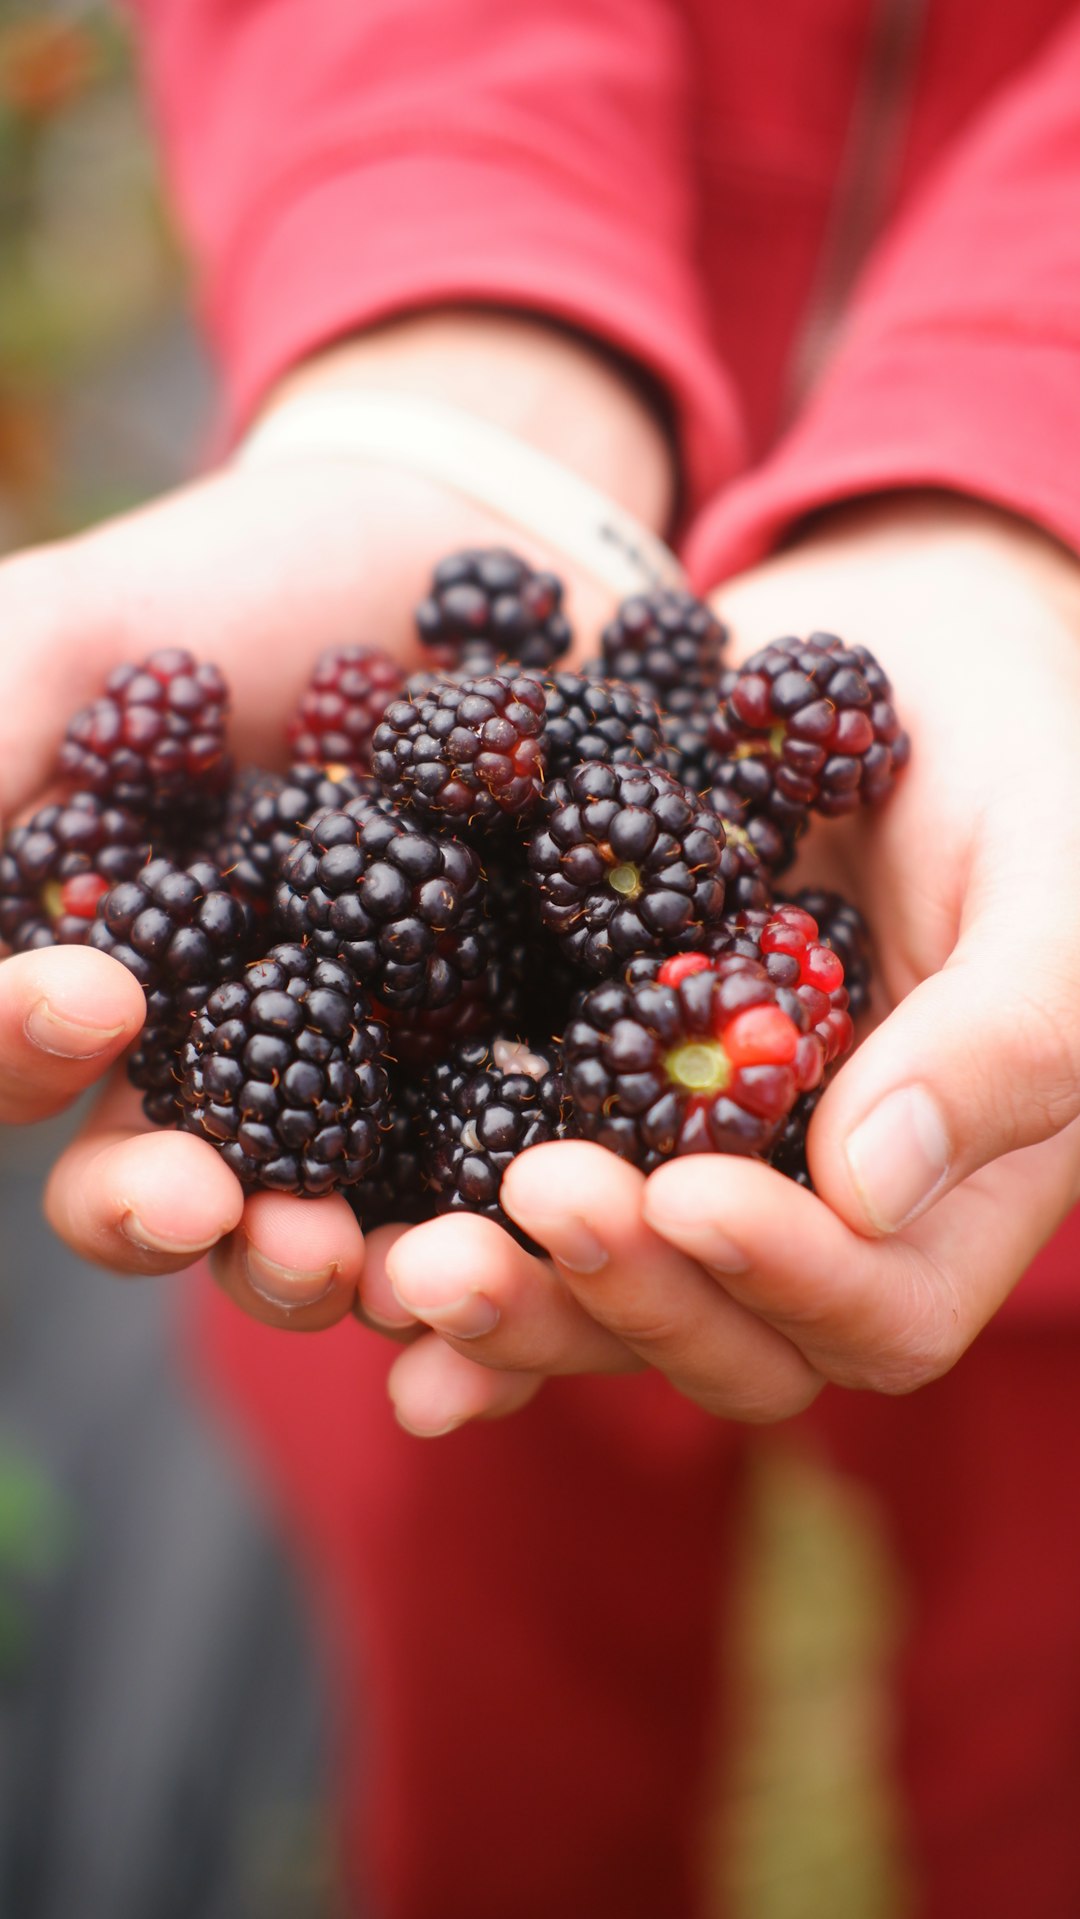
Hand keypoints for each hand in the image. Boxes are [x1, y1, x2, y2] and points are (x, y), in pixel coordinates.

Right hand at [1, 308, 671, 1327]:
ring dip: (332, 1262)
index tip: (89, 992)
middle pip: (170, 1191)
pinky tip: (524, 1225)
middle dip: (167, 1213)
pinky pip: (510, 1172)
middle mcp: (229, 1062)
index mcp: (103, 981)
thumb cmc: (229, 588)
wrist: (453, 544)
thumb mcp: (70, 639)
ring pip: (334, 1220)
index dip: (26, 1051)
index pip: (24, 1060)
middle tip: (205, 1203)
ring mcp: (378, 1085)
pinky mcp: (520, 1072)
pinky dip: (510, 1221)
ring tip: (366, 1260)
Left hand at [380, 494, 1079, 1434]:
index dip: (789, 1278)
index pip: (880, 1306)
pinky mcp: (592, 1090)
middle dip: (622, 1293)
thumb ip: (1014, 1033)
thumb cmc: (1030, 759)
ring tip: (406, 1267)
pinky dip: (446, 1227)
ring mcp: (698, 1159)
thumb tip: (872, 1188)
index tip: (695, 1196)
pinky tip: (362, 1261)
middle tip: (528, 1215)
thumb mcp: (1064, 882)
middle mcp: (814, 1209)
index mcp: (950, 1189)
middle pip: (723, 1333)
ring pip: (607, 1288)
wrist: (904, 654)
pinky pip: (515, 1183)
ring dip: (511, 1295)